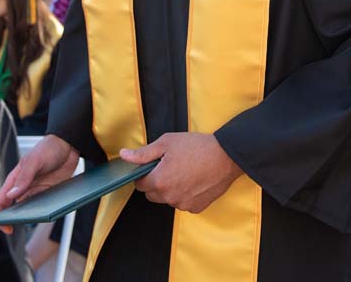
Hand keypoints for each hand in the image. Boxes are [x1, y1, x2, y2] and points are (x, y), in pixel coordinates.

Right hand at [0, 135, 78, 233]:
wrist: (68, 145)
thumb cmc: (47, 148)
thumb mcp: (34, 161)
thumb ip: (24, 178)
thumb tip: (12, 196)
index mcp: (14, 180)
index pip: (1, 202)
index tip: (6, 228)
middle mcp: (23, 188)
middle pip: (15, 210)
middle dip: (18, 220)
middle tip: (27, 225)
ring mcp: (37, 192)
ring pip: (31, 211)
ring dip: (35, 216)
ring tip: (43, 216)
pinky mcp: (49, 194)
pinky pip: (46, 207)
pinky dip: (47, 212)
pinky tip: (54, 212)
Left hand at [119, 132, 242, 213]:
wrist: (226, 156)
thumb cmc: (197, 147)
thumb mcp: (167, 143)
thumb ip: (143, 153)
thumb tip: (124, 156)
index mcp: (160, 181)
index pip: (140, 184)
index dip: (143, 174)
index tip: (152, 166)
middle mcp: (169, 197)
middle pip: (152, 194)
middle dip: (155, 182)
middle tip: (168, 167)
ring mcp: (183, 204)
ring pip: (167, 199)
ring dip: (170, 189)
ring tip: (184, 172)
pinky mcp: (196, 208)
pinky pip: (182, 203)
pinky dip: (184, 195)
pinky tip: (193, 181)